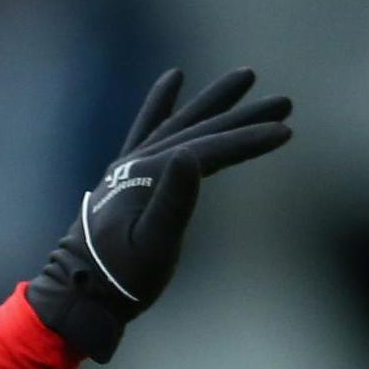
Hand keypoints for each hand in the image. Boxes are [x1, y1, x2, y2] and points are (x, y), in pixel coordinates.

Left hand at [27, 68, 292, 362]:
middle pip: (201, 132)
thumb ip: (173, 202)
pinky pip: (147, 128)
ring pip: (181, 124)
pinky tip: (174, 77)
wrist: (81, 292)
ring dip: (214, 104)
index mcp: (149, 176)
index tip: (287, 132)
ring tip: (247, 76)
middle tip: (285, 101)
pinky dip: (160, 104)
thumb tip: (191, 155)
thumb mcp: (154, 246)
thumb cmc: (121, 277)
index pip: (209, 151)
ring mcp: (130, 166)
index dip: (248, 141)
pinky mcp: (125, 175)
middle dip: (243, 117)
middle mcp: (139, 163)